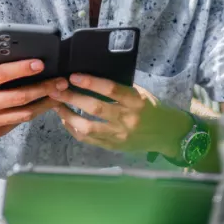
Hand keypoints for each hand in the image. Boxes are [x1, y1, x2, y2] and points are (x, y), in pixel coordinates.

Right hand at [0, 53, 67, 139]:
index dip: (22, 69)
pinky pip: (19, 121)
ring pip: (24, 113)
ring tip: (59, 92)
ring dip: (45, 103)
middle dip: (44, 88)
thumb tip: (22, 49)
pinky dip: (34, 111)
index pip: (2, 75)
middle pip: (19, 97)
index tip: (40, 63)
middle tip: (61, 81)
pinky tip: (45, 103)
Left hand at [50, 74, 190, 157]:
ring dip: (68, 115)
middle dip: (72, 98)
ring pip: (88, 128)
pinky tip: (66, 119)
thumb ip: (120, 88)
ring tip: (56, 104)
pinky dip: (74, 129)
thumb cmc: (152, 108)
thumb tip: (91, 77)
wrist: (167, 135)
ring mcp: (119, 136)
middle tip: (55, 89)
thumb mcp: (141, 93)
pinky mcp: (113, 147)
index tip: (73, 76)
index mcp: (136, 101)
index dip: (91, 82)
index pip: (111, 90)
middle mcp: (127, 119)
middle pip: (95, 108)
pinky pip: (89, 140)